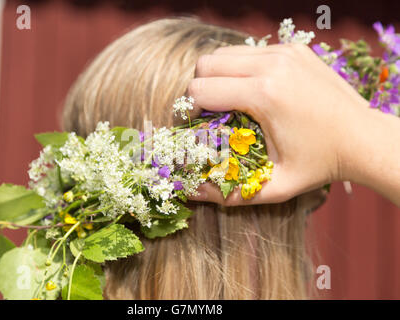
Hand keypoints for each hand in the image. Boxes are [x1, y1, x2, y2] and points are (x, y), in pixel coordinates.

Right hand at [187, 43, 370, 204]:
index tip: (196, 127)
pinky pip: (249, 51)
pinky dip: (241, 68)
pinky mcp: (293, 49)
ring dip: (218, 76)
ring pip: (224, 53)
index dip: (189, 110)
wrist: (364, 139)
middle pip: (205, 64)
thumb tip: (191, 193)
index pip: (200, 90)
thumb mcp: (274, 186)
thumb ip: (228, 193)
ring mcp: (284, 53)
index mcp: (264, 96)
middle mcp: (272, 65)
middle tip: (209, 113)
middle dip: (199, 89)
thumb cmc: (320, 165)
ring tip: (229, 101)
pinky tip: (253, 90)